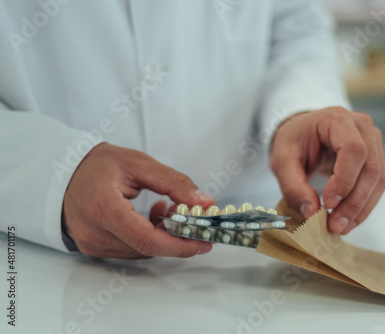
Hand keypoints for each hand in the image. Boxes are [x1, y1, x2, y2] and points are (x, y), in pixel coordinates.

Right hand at [63, 143, 214, 258]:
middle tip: (193, 220)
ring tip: (166, 209)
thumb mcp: (139, 164)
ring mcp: (91, 244)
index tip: (202, 242)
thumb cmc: (98, 165)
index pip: (147, 239)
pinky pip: (129, 249)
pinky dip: (147, 237)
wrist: (63, 172)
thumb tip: (203, 203)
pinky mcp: (93, 248)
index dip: (179, 245)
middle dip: (175, 237)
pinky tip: (151, 217)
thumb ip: (173, 183)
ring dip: (161, 235)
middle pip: (146, 247)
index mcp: (103, 209)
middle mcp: (94, 233)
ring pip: (140, 250)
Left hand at [270, 107, 384, 234]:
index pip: (353, 150)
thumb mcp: (282, 161)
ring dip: (361, 208)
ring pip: (378, 180)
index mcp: (337, 119)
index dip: (344, 180)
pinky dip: (364, 206)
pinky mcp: (375, 157)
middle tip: (335, 225)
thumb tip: (311, 213)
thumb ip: (293, 186)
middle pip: (370, 168)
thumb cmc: (294, 141)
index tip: (328, 203)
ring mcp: (373, 141)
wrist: (303, 134)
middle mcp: (361, 127)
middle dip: (354, 202)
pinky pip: (376, 185)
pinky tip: (348, 220)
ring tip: (341, 227)